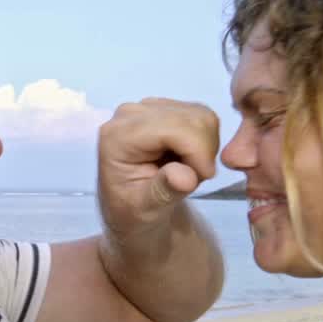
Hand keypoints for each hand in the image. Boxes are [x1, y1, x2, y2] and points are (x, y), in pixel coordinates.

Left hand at [97, 98, 219, 230]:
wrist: (131, 209)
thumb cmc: (133, 214)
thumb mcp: (145, 212)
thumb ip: (163, 192)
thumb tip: (184, 177)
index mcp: (117, 137)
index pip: (173, 128)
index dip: (198, 151)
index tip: (203, 178)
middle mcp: (129, 115)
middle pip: (191, 118)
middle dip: (203, 150)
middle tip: (194, 178)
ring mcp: (146, 107)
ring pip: (201, 116)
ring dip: (205, 146)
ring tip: (188, 170)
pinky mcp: (164, 108)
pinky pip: (201, 116)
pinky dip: (205, 140)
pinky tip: (187, 159)